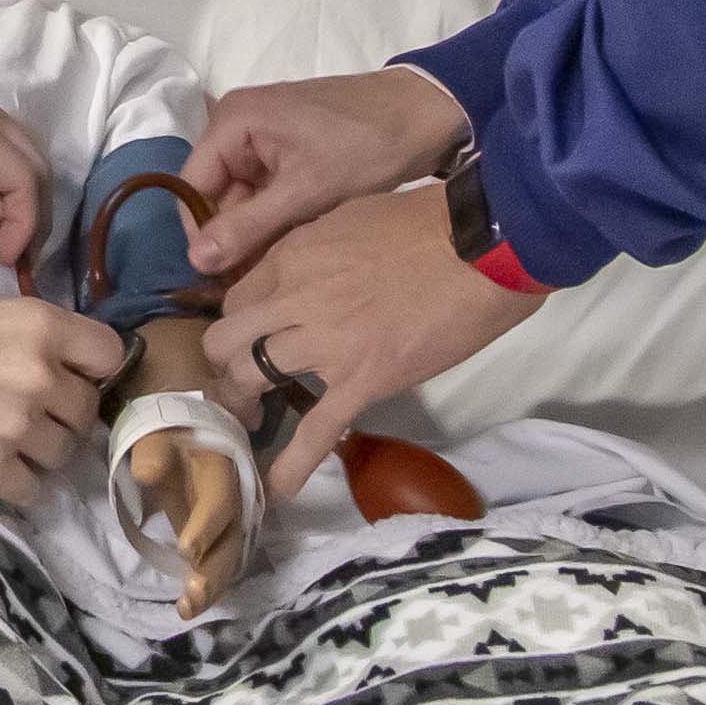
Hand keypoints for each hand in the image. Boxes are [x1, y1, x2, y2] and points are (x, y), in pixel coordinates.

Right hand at [0, 283, 119, 506]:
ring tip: (5, 438)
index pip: (110, 355)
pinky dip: (17, 481)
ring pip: (63, 454)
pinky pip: (31, 489)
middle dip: (62, 412)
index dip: (90, 366)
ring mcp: (15, 426)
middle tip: (26, 409)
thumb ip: (33, 337)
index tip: (70, 374)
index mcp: (40, 325)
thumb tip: (69, 368)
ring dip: (42, 450)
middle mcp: (38, 376)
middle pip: (87, 410)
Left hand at [120, 419, 253, 610]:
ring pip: (230, 558)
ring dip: (213, 586)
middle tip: (192, 594)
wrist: (186, 427)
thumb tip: (144, 473)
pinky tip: (189, 607)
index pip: (219, 501)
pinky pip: (221, 564)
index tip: (186, 550)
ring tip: (187, 608)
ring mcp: (230, 521)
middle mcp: (235, 499)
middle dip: (214, 570)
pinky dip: (209, 587)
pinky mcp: (221, 536)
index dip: (206, 526)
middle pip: (232, 540)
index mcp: (221, 470)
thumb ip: (153, 452)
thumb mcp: (158, 432)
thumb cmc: (167, 432)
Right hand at [181, 66, 469, 277]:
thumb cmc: (366, 146)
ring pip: (244, 199)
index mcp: (232, 122)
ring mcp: (264, 138)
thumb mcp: (306, 191)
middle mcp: (238, 125)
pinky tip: (297, 245)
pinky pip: (267, 192)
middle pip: (217, 195)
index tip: (223, 279)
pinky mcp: (288, 152)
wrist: (428, 115)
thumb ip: (248, 226)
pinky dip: (279, 218)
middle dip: (236, 237)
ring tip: (283, 267)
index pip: (192, 187)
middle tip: (258, 282)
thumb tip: (196, 260)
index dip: (203, 234)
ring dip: (260, 231)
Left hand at [204, 185, 532, 491]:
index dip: (240, 321)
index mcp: (292, 256)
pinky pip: (316, 429)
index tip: (252, 336)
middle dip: (224, 363)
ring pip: (252, 377)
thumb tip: (301, 272)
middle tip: (238, 380)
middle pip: (226, 339)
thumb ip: (312, 249)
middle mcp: (294, 299)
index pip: (237, 297)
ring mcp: (325, 344)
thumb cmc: (425, 223)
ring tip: (248, 420)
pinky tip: (278, 487)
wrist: (481, 249)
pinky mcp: (362, 382)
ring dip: (244, 402)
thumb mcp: (347, 216)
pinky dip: (293, 464)